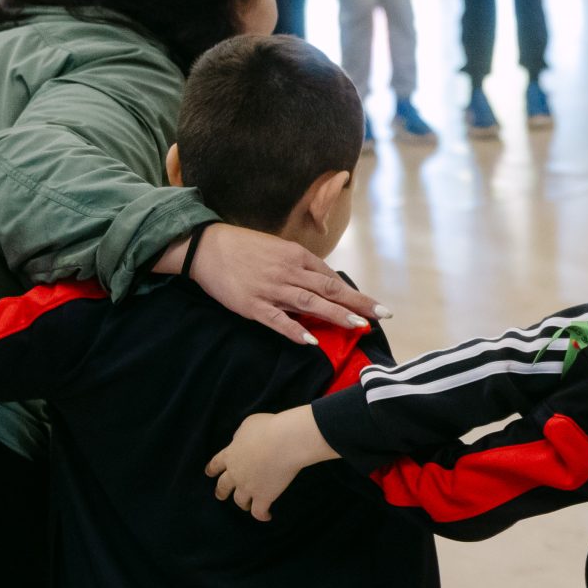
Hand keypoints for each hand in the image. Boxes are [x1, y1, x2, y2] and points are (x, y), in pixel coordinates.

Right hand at [178, 223, 384, 343]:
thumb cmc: (245, 247)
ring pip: (309, 302)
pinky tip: (310, 340)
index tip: (375, 307)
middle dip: (357, 304)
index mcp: (297, 256)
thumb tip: (323, 283)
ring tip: (356, 326)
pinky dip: (294, 330)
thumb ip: (300, 266)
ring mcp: (271, 288)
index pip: (333, 278)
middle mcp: (289, 271)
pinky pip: (277, 319)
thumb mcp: (278, 249)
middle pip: (329, 289)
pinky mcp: (253, 305)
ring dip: (334, 314)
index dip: (356, 294)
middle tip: (380, 315)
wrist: (207, 247)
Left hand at [206, 406, 334, 521]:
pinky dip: (262, 516)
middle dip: (221, 491)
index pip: (216, 464)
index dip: (212, 469)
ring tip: (246, 506)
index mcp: (230, 455)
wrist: (284, 442)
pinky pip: (259, 512)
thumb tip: (240, 441)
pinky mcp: (264, 497)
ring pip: (240, 501)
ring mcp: (248, 487)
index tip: (209, 474)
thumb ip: (240, 436)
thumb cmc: (268, 428)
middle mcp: (235, 474)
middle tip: (220, 496)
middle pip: (223, 486)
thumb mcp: (248, 425)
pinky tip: (266, 516)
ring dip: (242, 504)